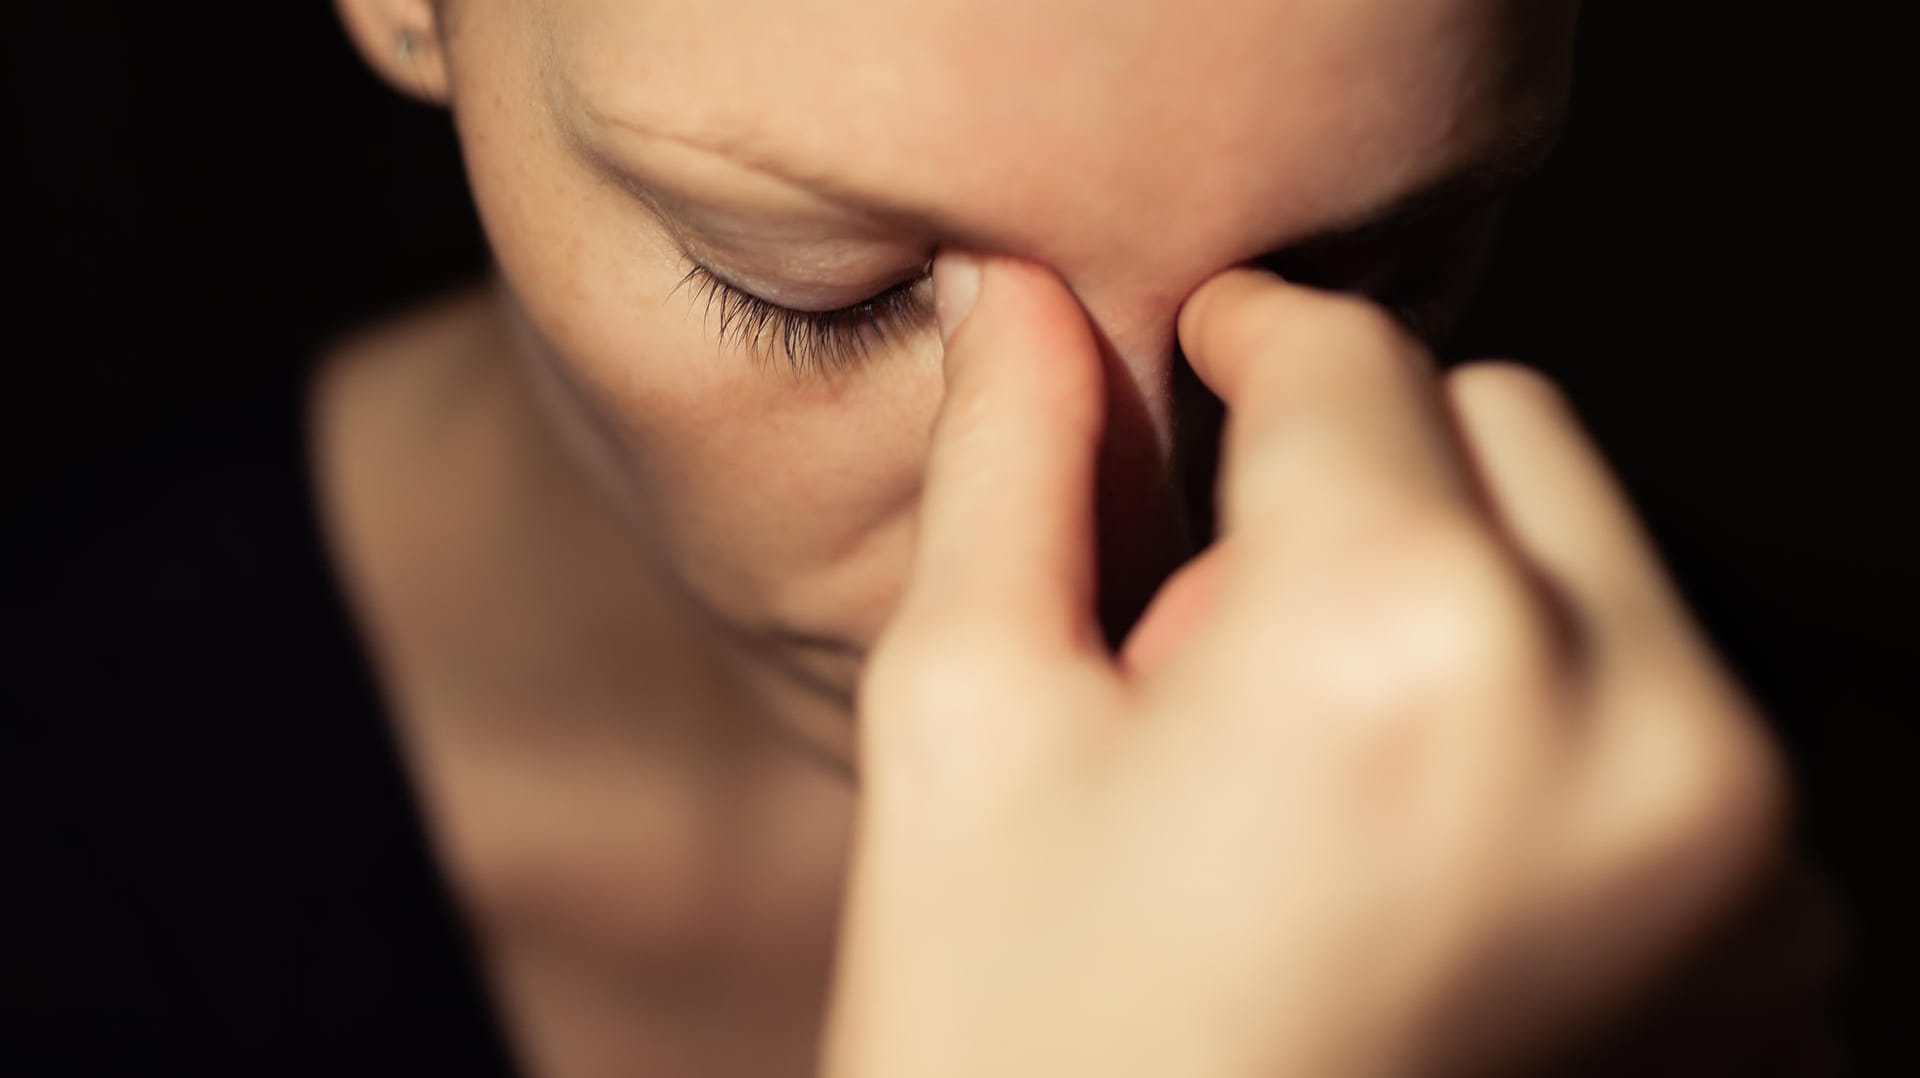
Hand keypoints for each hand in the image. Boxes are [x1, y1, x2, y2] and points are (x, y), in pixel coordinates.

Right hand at [821, 255, 1786, 1077]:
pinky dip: (1554, 724)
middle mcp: (1638, 731)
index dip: (1247, 338)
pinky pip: (1671, 717)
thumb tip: (1022, 299)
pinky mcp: (1781, 954)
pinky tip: (1417, 860)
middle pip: (1512, 431)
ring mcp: (1747, 864)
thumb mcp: (968, 733)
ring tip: (1314, 777)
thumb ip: (1011, 475)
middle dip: (1364, 478)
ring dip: (1464, 599)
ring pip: (1606, 568)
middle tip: (1226, 639)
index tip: (1201, 356)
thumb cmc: (1020, 1044)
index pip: (1355, 359)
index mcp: (1406, 650)